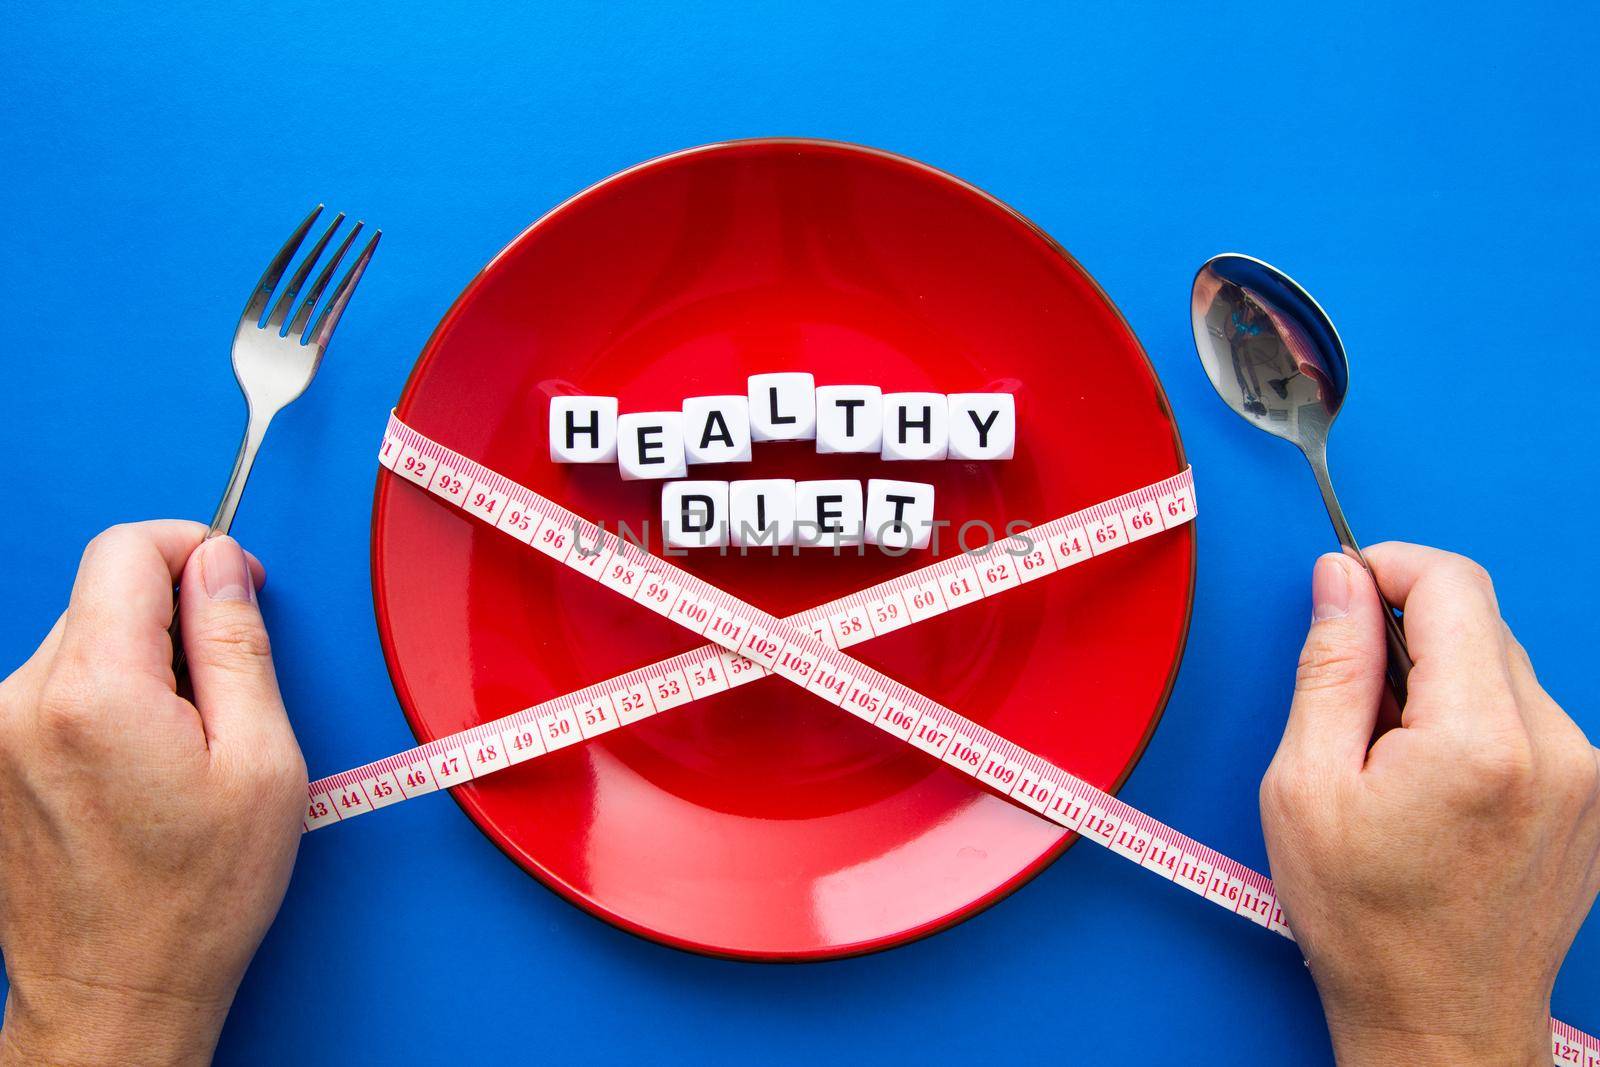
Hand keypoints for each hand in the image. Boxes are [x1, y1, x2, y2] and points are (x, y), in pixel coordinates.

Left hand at [0, 522, 305, 1065]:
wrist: (115, 990)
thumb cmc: (196, 897)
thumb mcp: (262, 763)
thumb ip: (237, 645)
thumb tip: (221, 565)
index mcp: (94, 693)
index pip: (124, 551)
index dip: (192, 550)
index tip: (234, 585)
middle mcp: (22, 702)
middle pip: (102, 594)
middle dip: (171, 619)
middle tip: (222, 698)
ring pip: (81, 640)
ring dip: (138, 663)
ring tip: (178, 749)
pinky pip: (56, 686)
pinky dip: (104, 699)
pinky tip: (137, 769)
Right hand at [1261, 544, 1598, 1065]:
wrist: (1439, 1019)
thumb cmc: (1364, 918)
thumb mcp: (1304, 784)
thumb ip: (1331, 666)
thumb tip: (1342, 579)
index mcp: (1479, 739)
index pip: (1454, 586)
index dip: (1390, 565)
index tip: (1348, 582)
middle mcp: (1556, 748)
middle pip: (1481, 624)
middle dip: (1409, 636)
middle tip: (1353, 705)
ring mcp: (1587, 777)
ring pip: (1505, 670)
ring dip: (1444, 684)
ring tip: (1395, 763)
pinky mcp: (1594, 799)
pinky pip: (1531, 717)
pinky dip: (1478, 723)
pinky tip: (1438, 787)